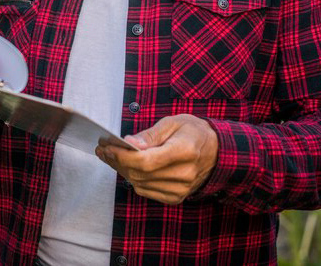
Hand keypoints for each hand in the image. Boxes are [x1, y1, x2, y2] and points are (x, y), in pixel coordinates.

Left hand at [95, 114, 218, 204]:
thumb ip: (150, 134)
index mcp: (185, 151)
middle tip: (103, 149)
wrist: (217, 152)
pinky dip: (133, 179)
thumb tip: (130, 143)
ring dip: (121, 170)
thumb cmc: (194, 132)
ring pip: (140, 184)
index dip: (122, 156)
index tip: (107, 146)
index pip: (146, 160)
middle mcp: (184, 174)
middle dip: (117, 161)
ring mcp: (181, 189)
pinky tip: (125, 167)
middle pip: (140, 174)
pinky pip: (146, 191)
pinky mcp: (176, 197)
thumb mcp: (173, 122)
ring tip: (110, 156)